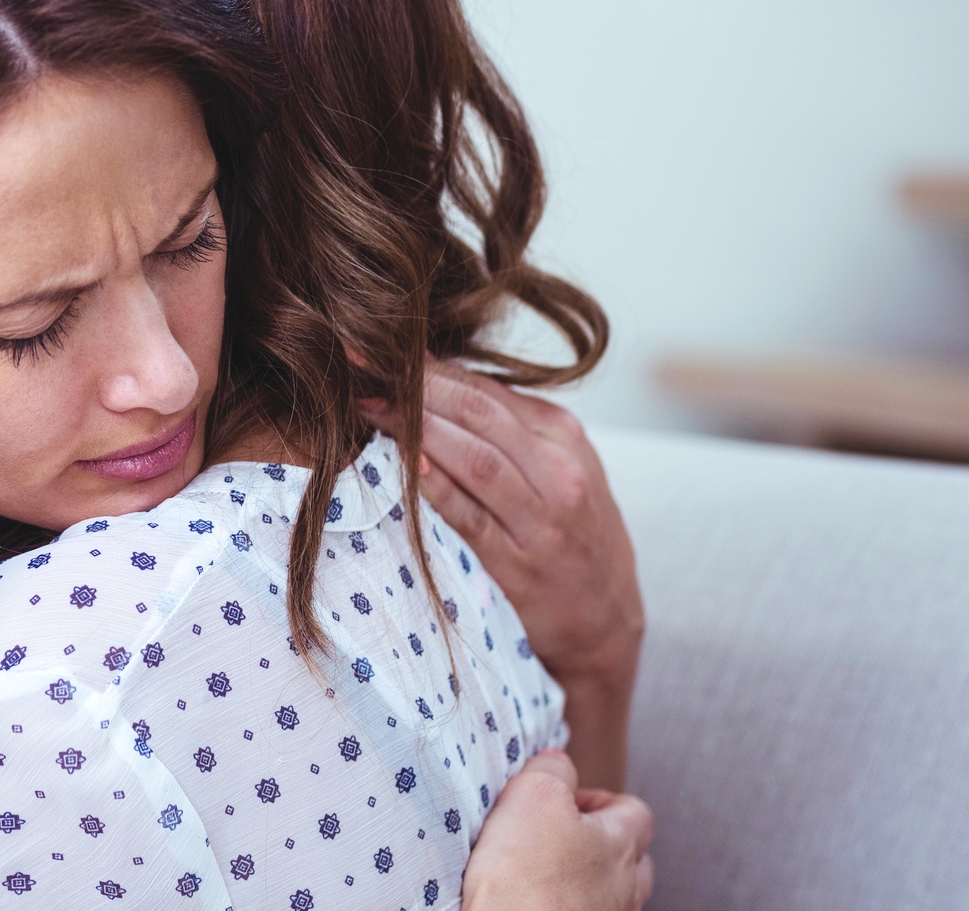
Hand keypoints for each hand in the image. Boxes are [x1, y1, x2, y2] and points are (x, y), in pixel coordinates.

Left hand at [362, 362, 644, 787]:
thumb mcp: (557, 469)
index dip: (427, 365)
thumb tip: (427, 380)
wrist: (608, 622)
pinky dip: (439, 487)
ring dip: (417, 426)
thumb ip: (504, 429)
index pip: (485, 388)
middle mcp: (558, 470)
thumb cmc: (571, 536)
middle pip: (477, 411)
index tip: (378, 346)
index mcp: (562, 436)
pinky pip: (472, 517)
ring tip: (369, 404)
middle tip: (361, 361)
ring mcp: (543, 518)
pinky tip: (406, 464)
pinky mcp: (522, 564)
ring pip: (476, 456)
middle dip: (415, 383)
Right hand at [463, 750, 654, 910]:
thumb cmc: (528, 879)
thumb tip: (557, 763)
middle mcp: (625, 890)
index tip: (562, 800)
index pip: (635, 811)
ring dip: (587, 882)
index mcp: (621, 845)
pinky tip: (539, 903)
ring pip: (612, 896)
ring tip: (547, 874)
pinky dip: (568, 906)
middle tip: (559, 837)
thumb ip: (551, 770)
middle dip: (601, 844)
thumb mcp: (533, 797)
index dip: (599, 799)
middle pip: (632, 859)